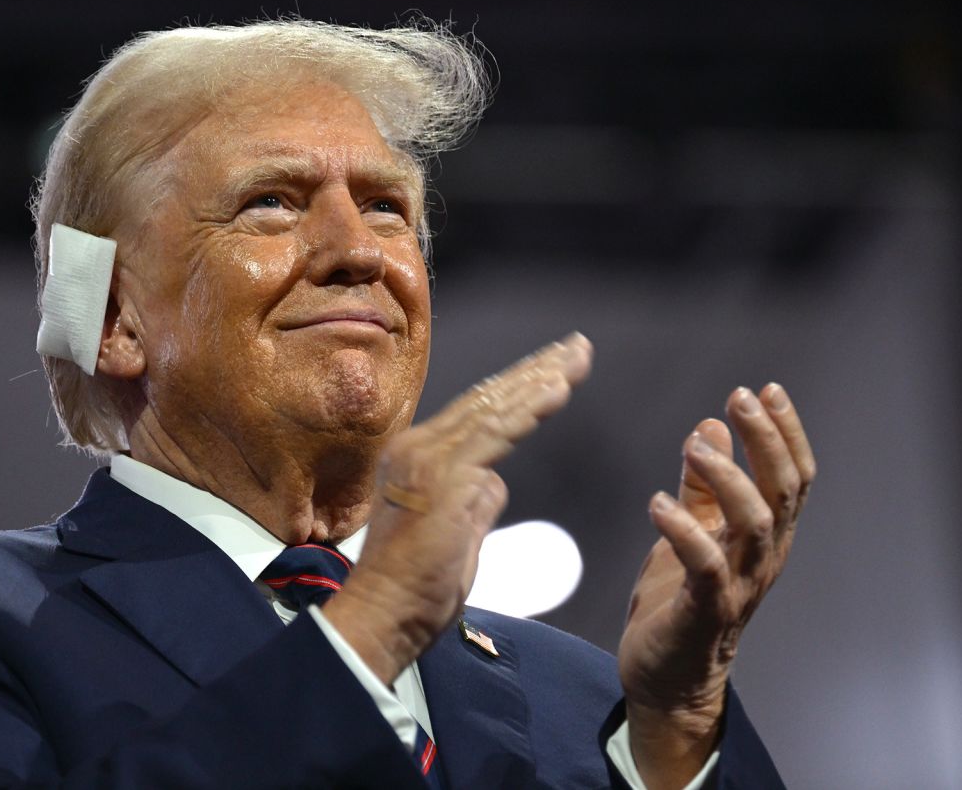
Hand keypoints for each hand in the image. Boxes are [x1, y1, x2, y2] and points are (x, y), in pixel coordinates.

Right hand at [323, 333, 593, 684]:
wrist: (383, 615)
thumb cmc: (417, 589)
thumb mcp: (456, 535)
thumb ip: (474, 502)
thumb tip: (493, 482)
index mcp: (418, 457)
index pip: (476, 412)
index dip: (519, 387)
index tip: (556, 369)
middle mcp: (419, 448)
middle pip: (487, 398)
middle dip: (538, 370)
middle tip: (578, 346)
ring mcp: (429, 459)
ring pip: (494, 408)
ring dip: (541, 381)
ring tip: (577, 357)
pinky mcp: (444, 477)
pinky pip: (496, 434)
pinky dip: (529, 410)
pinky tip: (558, 389)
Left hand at [618, 384, 814, 788]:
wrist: (665, 678)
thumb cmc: (679, 602)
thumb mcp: (691, 531)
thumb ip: (702, 486)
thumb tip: (709, 427)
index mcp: (764, 537)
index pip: (791, 477)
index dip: (785, 432)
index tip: (766, 389)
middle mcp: (763, 559)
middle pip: (784, 492)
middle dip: (767, 440)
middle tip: (740, 399)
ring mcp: (739, 586)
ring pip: (756, 524)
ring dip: (729, 478)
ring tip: (698, 445)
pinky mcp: (705, 611)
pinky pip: (705, 566)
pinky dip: (684, 531)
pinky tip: (658, 502)